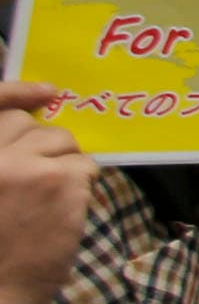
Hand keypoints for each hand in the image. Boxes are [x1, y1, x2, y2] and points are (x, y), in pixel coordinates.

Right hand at [0, 85, 87, 303]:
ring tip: (52, 200)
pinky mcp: (59, 183)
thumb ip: (3, 161)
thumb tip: (33, 122)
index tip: (47, 92)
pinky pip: (84, 167)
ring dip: (65, 167)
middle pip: (34, 126)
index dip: (18, 92)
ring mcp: (26, 167)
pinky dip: (82, 185)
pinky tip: (66, 210)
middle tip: (43, 181)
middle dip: (45, 147)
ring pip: (64, 145)